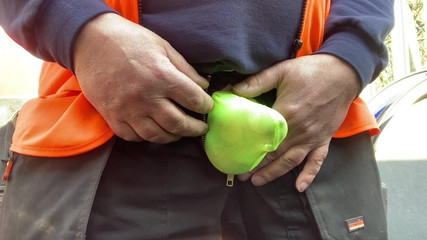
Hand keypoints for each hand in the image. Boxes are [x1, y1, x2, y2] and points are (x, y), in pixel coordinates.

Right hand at [73, 13, 212, 142]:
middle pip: (178, 124)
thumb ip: (185, 69)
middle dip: (195, 128)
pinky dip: (147, 137)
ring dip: (173, 136)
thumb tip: (203, 86)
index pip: (193, 100)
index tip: (207, 106)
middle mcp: (146, 97)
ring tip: (180, 131)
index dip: (205, 105)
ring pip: (156, 136)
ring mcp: (127, 110)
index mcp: (161, 76)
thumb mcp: (163, 47)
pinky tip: (154, 130)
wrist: (91, 41)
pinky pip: (132, 137)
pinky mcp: (111, 116)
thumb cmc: (130, 41)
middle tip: (200, 127)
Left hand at [232, 54, 359, 191]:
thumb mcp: (281, 71)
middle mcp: (299, 130)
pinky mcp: (324, 139)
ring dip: (274, 173)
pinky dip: (308, 175)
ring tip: (258, 182)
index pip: (263, 137)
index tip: (237, 157)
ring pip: (291, 161)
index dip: (249, 149)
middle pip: (274, 153)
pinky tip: (299, 187)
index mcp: (286, 113)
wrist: (343, 73)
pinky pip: (317, 161)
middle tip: (241, 175)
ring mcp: (313, 137)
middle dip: (257, 166)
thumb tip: (233, 90)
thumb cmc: (311, 71)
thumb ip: (257, 82)